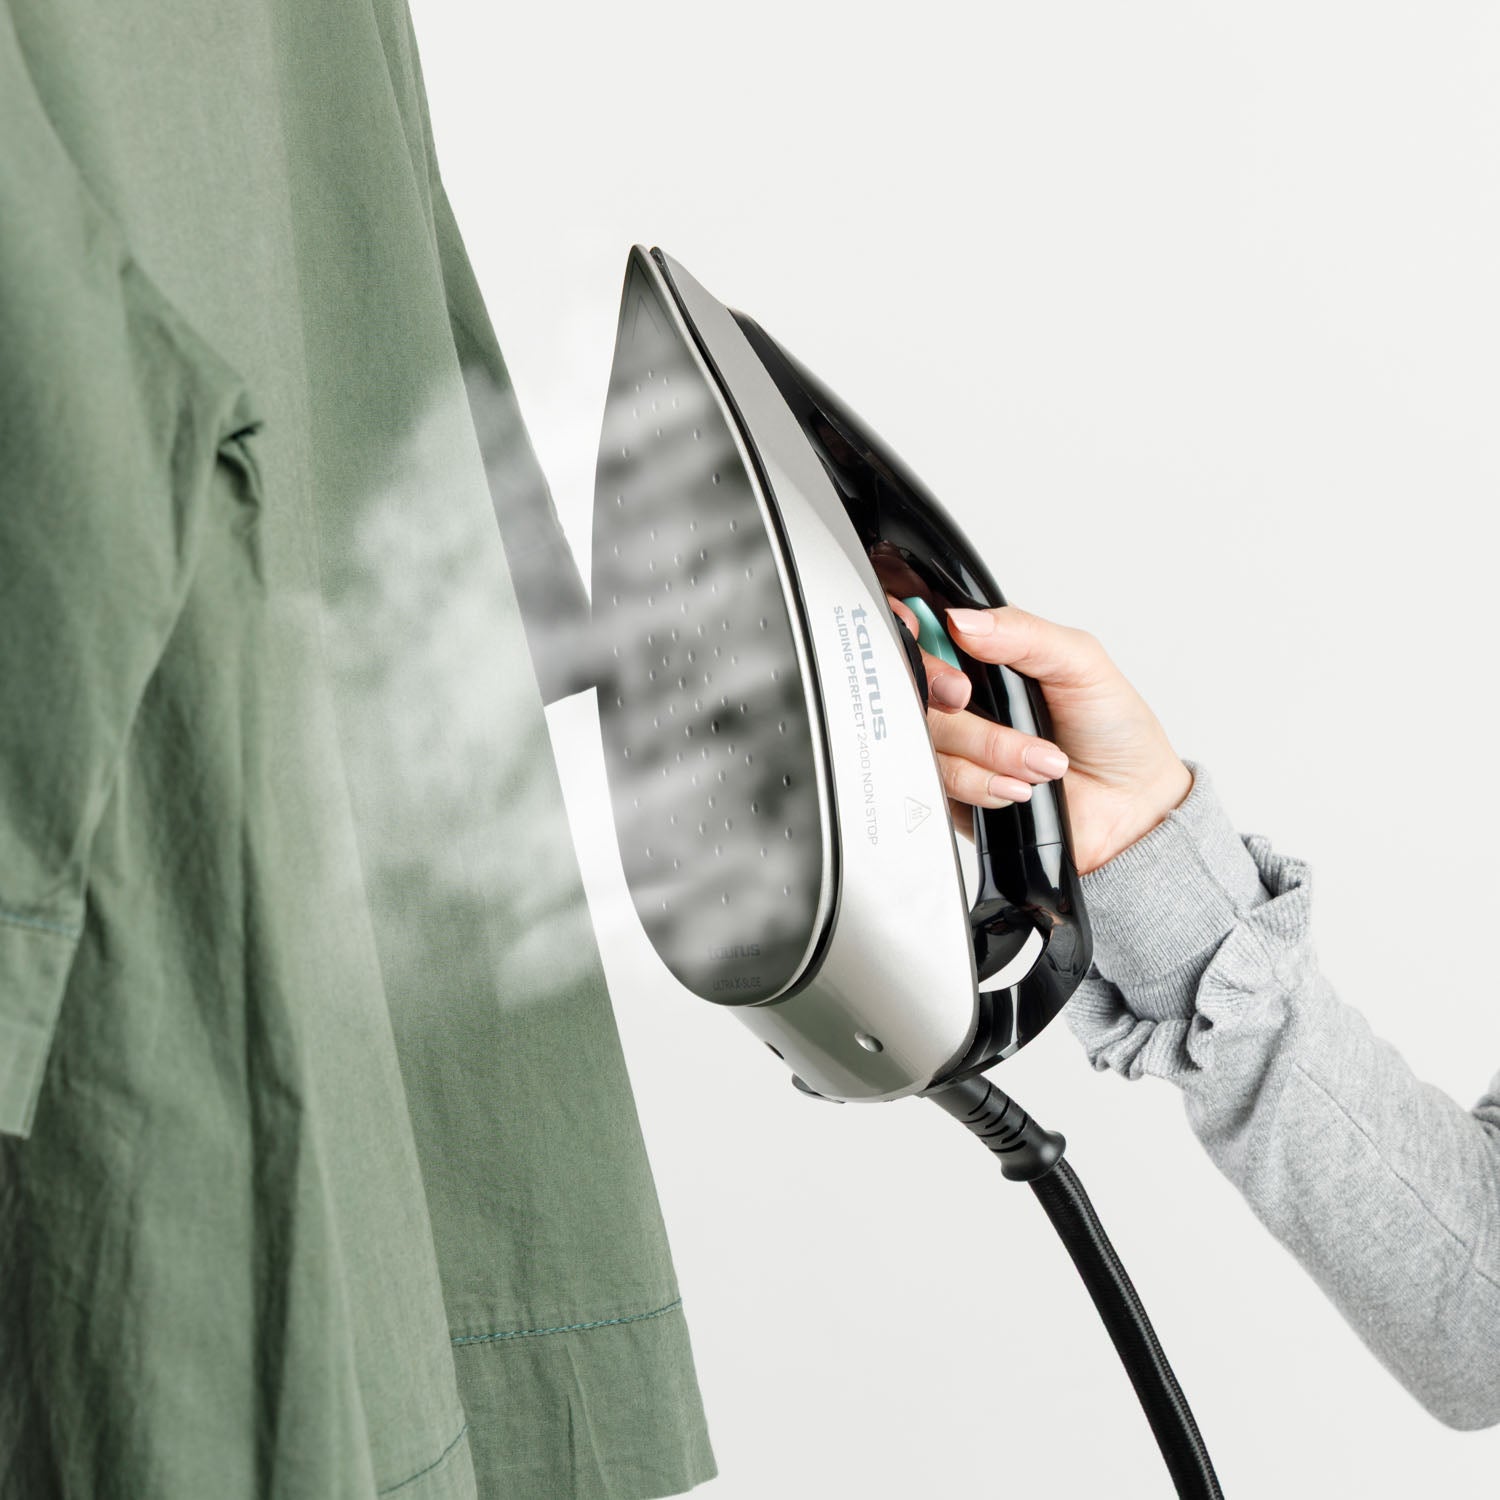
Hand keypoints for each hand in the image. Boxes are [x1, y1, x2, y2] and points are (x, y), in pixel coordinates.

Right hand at [885, 595, 1192, 876]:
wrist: (1130, 809)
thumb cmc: (1114, 730)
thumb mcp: (1080, 662)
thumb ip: (1024, 634)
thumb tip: (965, 620)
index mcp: (987, 653)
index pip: (926, 633)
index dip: (915, 641)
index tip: (946, 661)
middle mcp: (963, 696)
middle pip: (916, 687)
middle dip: (950, 698)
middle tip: (974, 700)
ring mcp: (955, 744)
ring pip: (930, 738)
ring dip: (988, 751)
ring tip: (1041, 763)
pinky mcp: (953, 789)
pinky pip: (941, 781)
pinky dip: (983, 783)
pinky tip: (1019, 788)